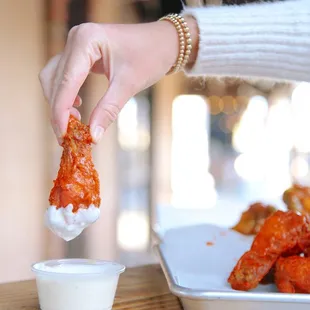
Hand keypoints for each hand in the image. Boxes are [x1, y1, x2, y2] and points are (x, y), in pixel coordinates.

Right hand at [39, 21, 179, 143]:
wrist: (164, 43)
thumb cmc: (151, 57)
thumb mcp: (128, 85)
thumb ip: (108, 110)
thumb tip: (93, 137)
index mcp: (86, 41)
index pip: (65, 82)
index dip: (60, 112)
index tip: (63, 136)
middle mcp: (76, 39)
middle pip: (55, 81)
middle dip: (59, 110)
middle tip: (68, 136)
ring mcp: (77, 44)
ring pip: (55, 78)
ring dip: (60, 102)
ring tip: (73, 123)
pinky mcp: (81, 52)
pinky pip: (64, 75)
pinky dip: (66, 93)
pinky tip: (77, 106)